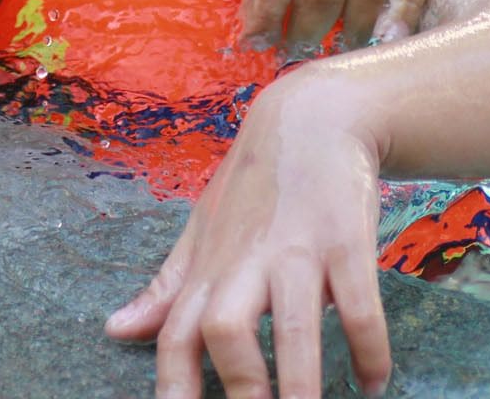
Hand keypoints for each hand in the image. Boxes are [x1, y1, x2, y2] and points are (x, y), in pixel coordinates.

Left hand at [105, 73, 390, 398]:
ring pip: (295, 325)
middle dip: (240, 383)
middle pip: (226, 328)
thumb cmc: (252, 186)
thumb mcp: (202, 229)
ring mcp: (299, 251)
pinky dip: (370, 349)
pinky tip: (374, 382)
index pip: (176, 333)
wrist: (313, 118)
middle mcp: (248, 261)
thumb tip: (115, 330)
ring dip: (302, 381)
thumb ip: (166, 287)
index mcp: (210, 266)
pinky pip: (361, 305)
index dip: (174, 383)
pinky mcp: (347, 240)